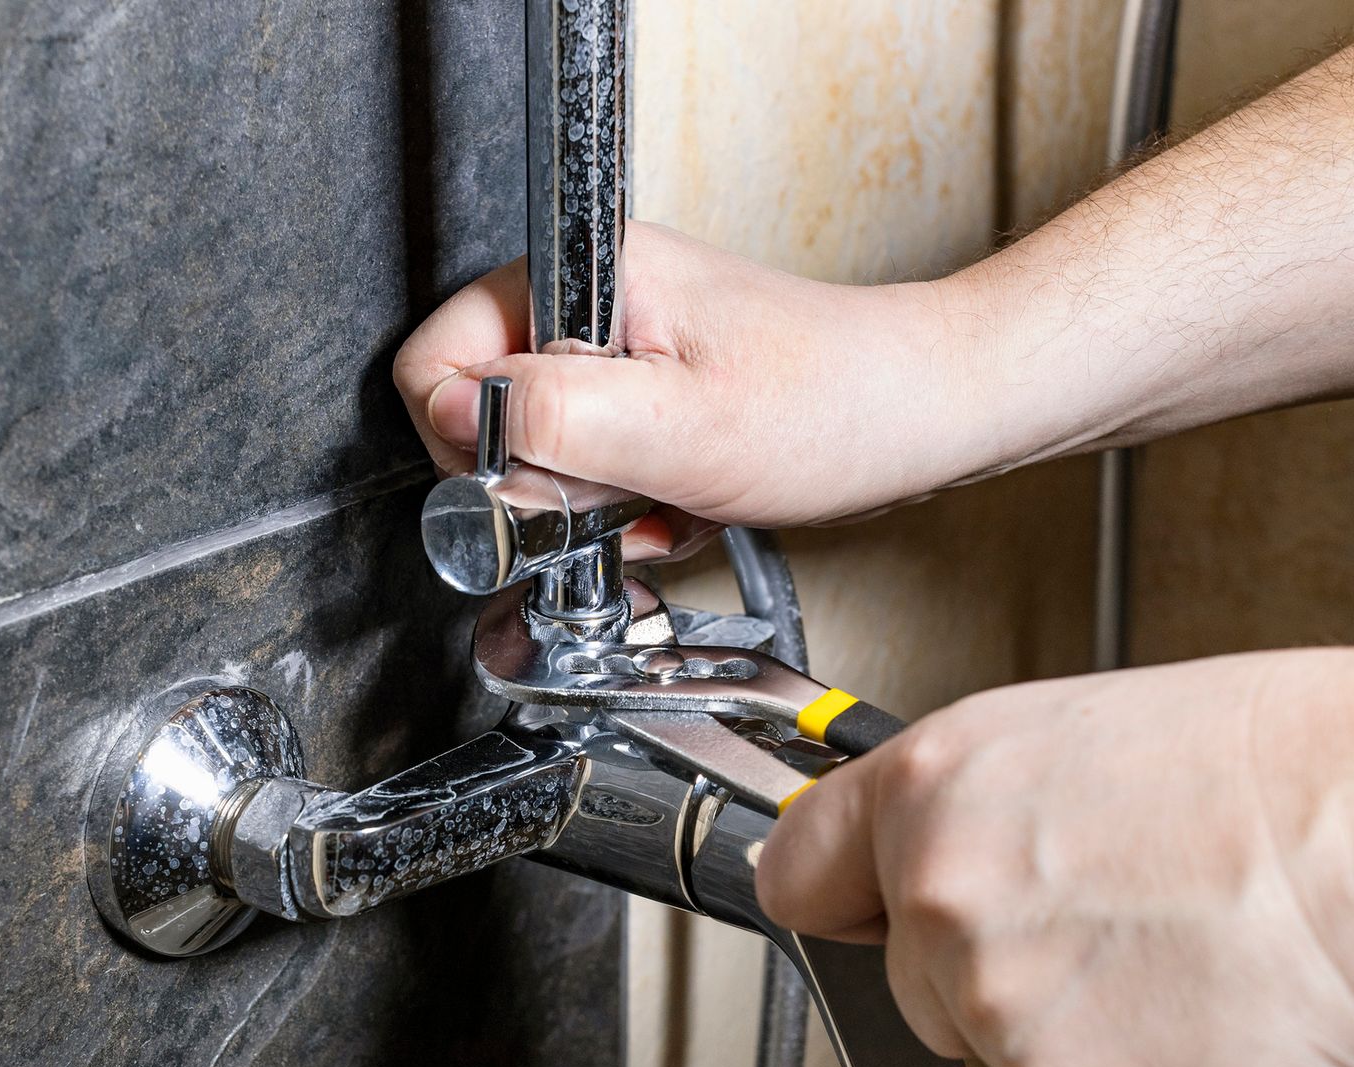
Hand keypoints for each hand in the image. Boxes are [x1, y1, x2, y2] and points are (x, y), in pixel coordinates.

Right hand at [392, 222, 985, 554]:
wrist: (918, 415)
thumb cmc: (833, 404)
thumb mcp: (677, 426)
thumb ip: (550, 418)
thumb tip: (454, 418)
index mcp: (583, 275)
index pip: (435, 362)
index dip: (473, 443)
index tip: (542, 482)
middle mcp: (591, 299)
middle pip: (480, 412)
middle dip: (545, 482)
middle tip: (621, 494)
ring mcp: (619, 345)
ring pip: (539, 451)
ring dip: (596, 502)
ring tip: (666, 497)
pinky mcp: (648, 391)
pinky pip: (594, 466)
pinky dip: (633, 504)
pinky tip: (683, 503)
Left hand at [756, 646, 1353, 1066]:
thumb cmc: (1279, 765)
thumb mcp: (1076, 732)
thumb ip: (967, 806)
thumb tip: (922, 853)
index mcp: (932, 790)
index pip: (797, 871)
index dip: (839, 894)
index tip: (853, 909)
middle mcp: (943, 901)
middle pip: (904, 982)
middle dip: (981, 967)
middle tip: (1101, 916)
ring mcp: (1005, 1014)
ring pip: (998, 1050)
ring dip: (1070, 1023)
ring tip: (1170, 946)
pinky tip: (1201, 1002)